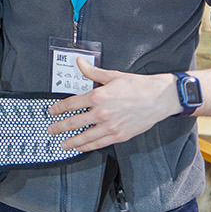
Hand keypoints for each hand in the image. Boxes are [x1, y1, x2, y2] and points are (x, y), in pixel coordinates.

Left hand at [46, 60, 178, 151]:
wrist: (159, 98)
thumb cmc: (138, 86)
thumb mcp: (113, 75)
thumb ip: (93, 72)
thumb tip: (80, 63)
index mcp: (98, 96)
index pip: (71, 104)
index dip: (58, 108)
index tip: (52, 111)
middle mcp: (102, 113)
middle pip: (73, 122)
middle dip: (59, 127)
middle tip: (51, 130)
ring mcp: (110, 126)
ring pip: (84, 137)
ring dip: (71, 141)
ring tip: (62, 144)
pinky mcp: (119, 136)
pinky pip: (99, 143)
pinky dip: (88, 147)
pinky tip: (81, 148)